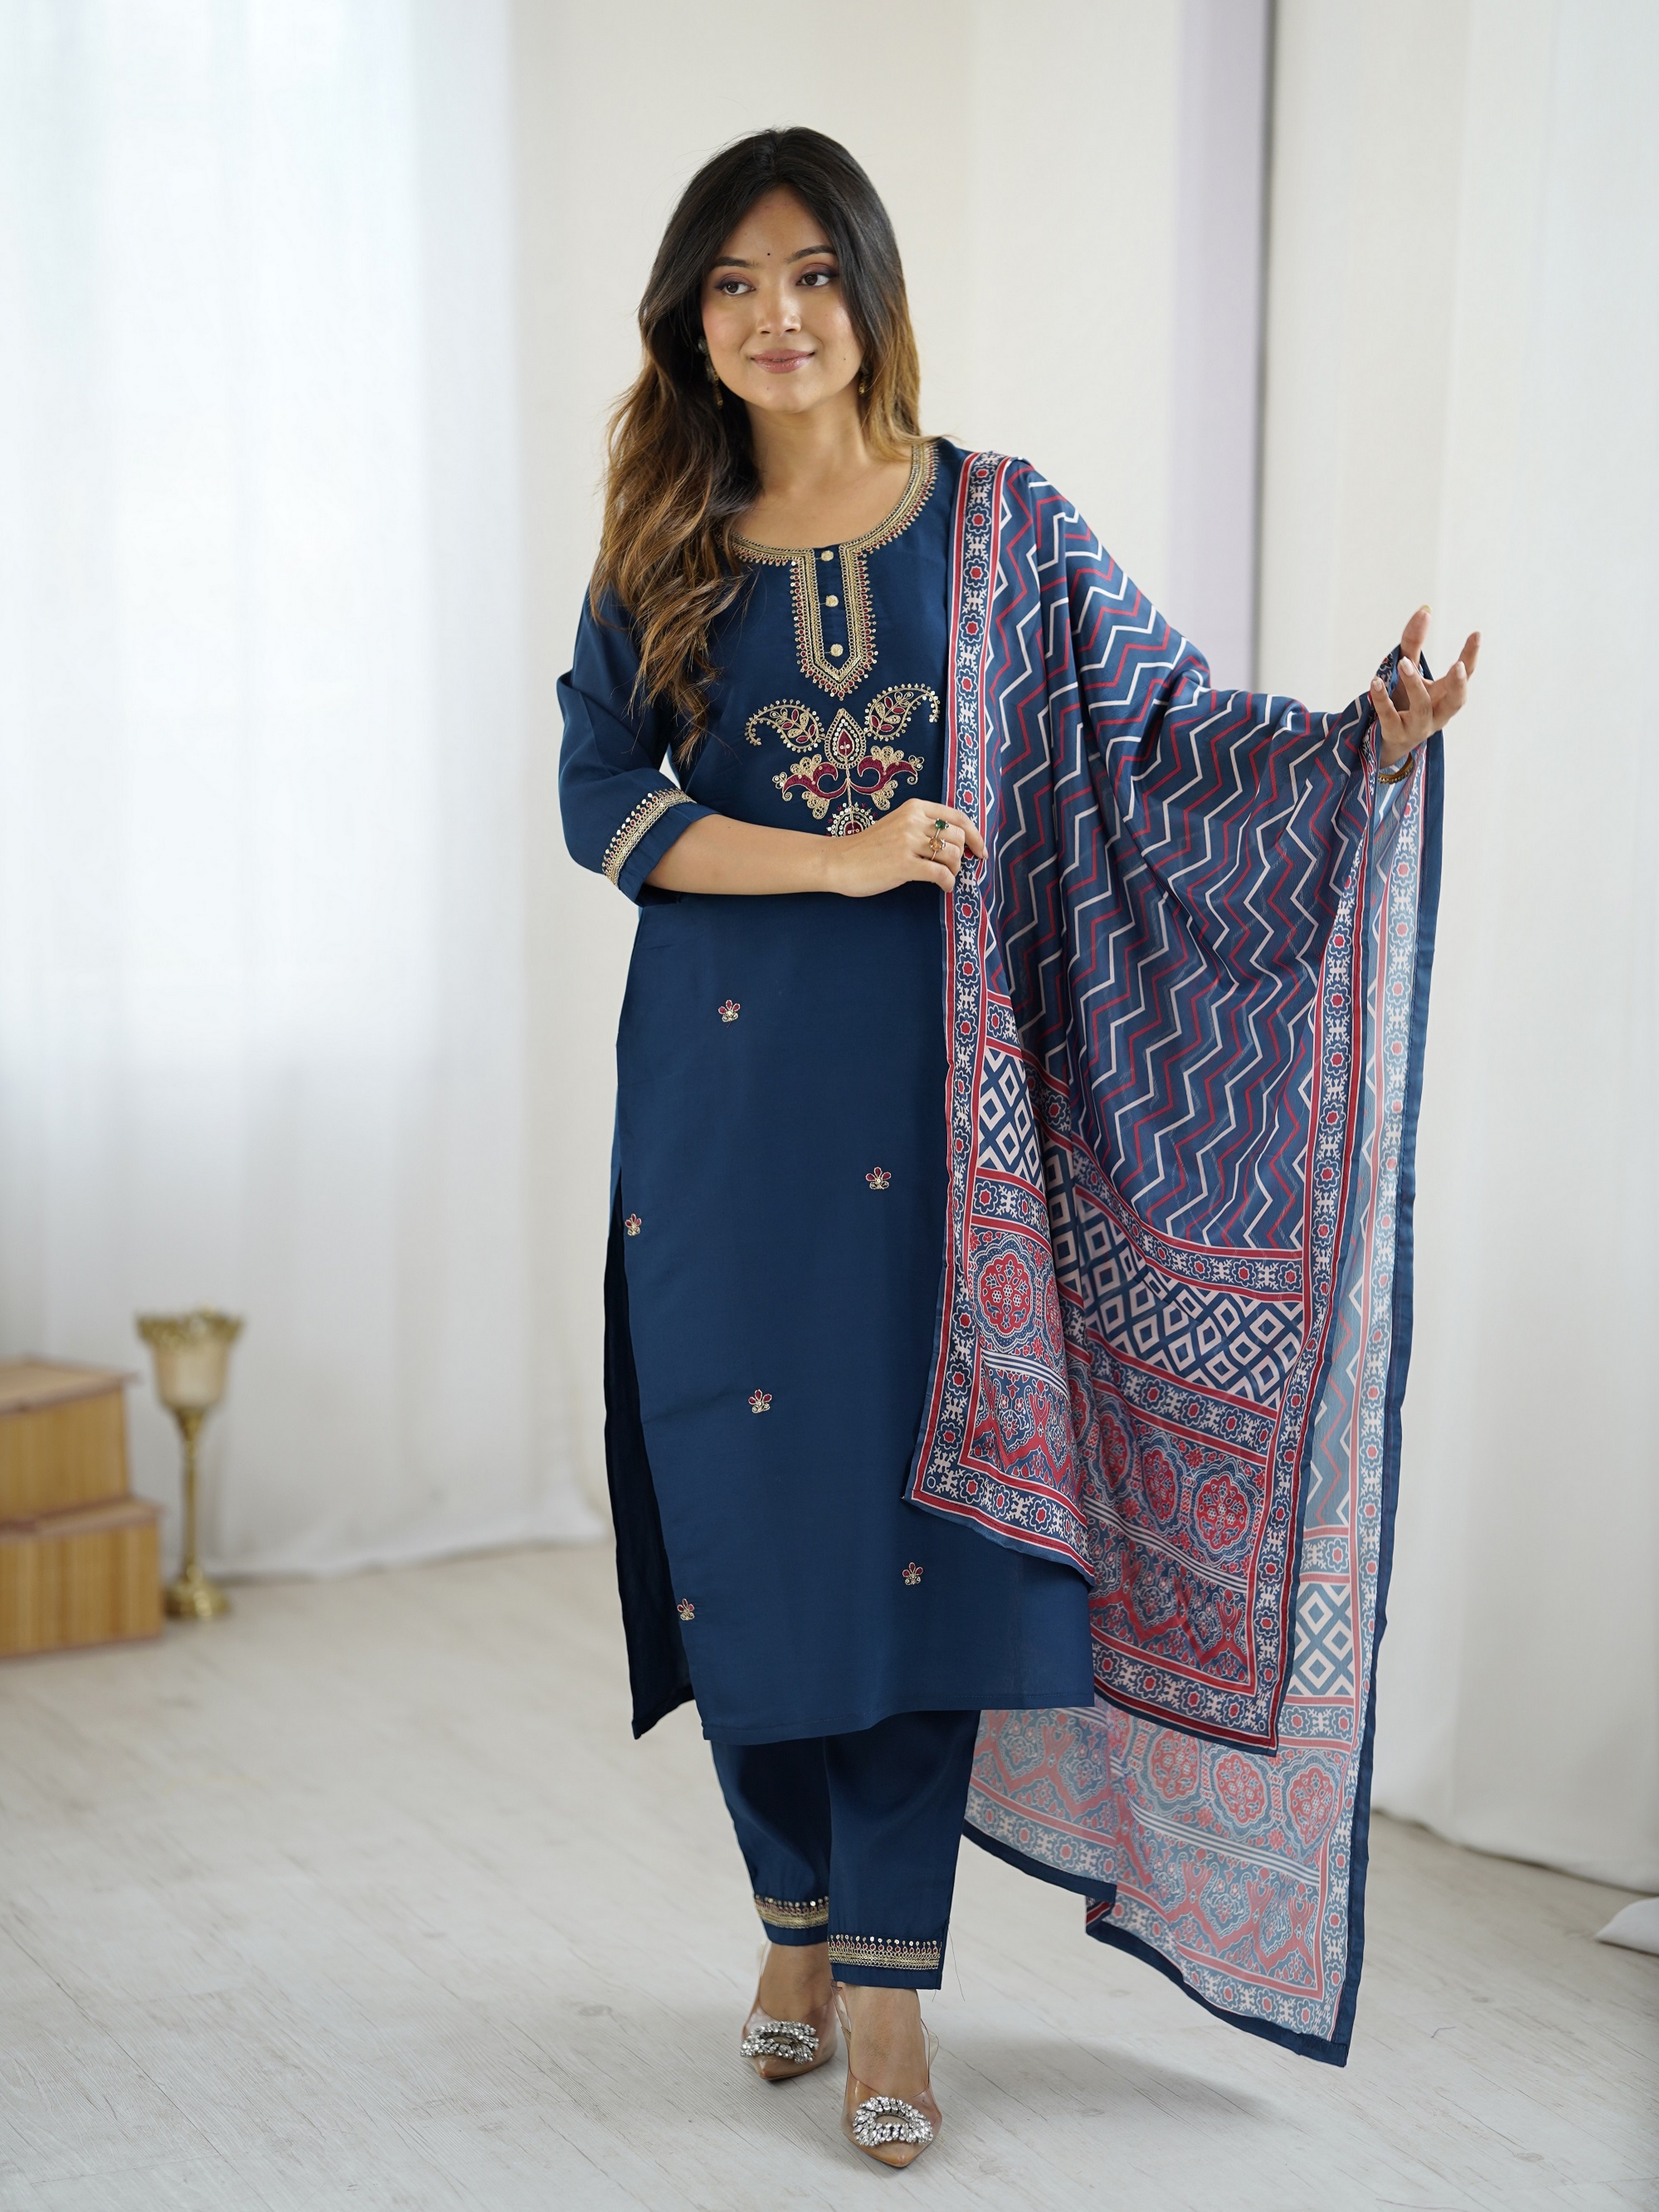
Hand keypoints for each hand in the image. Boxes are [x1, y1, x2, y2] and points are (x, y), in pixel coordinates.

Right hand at [826, 797, 986, 898]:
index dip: (975, 834)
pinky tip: (944, 887)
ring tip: (946, 877)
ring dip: (955, 870)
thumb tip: (956, 842)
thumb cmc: (868, 848)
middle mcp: (913, 821)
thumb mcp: (897, 825)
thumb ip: (923, 827)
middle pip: (958, 836)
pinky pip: (940, 873)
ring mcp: (908, 842)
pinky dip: (948, 882)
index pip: (957, 816)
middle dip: (963, 855)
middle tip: (955, 868)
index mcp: (914, 808)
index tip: (980, 850)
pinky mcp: (904, 864)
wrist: (838, 861)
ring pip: (952, 854)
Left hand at [1370, 605, 1480, 769]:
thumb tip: (1424, 610)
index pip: (1464, 675)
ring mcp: (1418, 727)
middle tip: (1456, 665)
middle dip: (1458, 684)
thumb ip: (1414, 642)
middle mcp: (1438, 713)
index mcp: (1446, 696)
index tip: (1476, 634)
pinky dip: (1383, 700)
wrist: (1387, 740)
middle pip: (1455, 700)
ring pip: (1422, 708)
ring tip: (1403, 663)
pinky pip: (1390, 717)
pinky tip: (1375, 682)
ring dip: (1414, 684)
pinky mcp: (1396, 734)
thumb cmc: (1404, 701)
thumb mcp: (1409, 671)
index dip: (1471, 656)